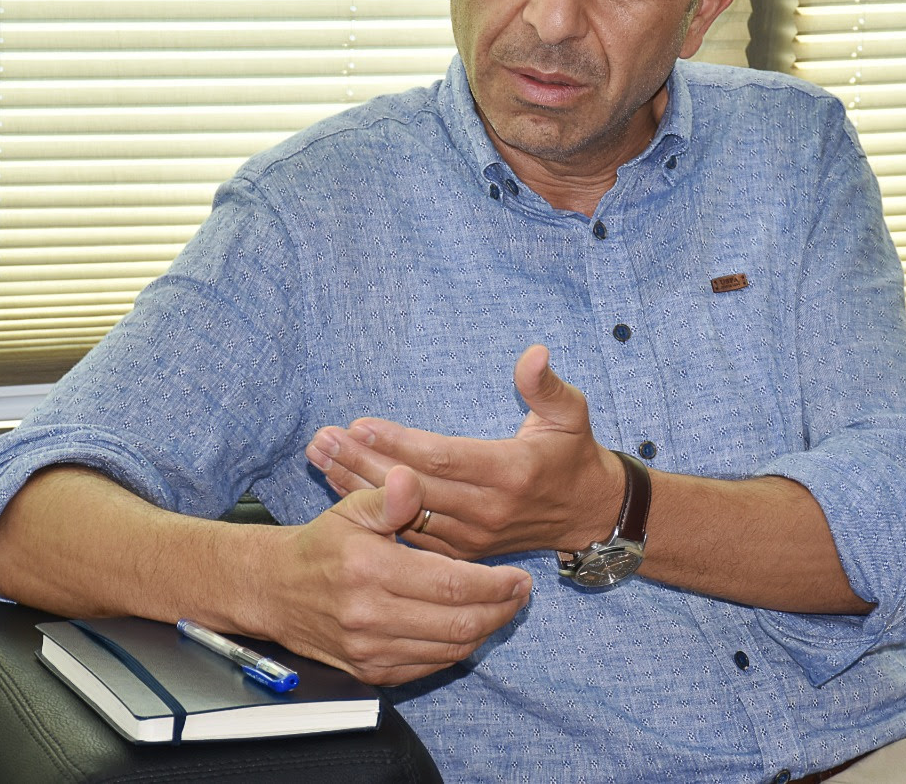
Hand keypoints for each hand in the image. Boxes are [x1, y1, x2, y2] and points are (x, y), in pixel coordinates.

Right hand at [259, 464, 532, 685]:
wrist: (275, 590)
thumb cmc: (321, 546)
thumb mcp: (350, 509)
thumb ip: (387, 497)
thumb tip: (410, 479)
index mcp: (370, 570)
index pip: (451, 583)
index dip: (494, 583)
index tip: (519, 576)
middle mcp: (370, 616)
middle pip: (458, 623)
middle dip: (501, 609)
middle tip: (521, 594)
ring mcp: (369, 650)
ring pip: (449, 649)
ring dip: (485, 630)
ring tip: (503, 608)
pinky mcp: (370, 672)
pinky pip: (429, 666)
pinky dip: (457, 649)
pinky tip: (470, 627)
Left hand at [305, 345, 623, 560]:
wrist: (587, 515)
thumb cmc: (573, 454)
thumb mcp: (571, 413)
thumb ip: (546, 385)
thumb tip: (533, 352)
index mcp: (511, 473)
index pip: (444, 457)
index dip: (399, 443)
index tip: (359, 423)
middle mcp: (487, 510)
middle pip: (413, 487)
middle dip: (363, 461)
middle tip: (322, 439)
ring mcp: (471, 536)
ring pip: (403, 513)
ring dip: (356, 485)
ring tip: (318, 458)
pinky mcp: (460, 552)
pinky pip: (408, 532)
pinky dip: (372, 510)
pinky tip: (339, 487)